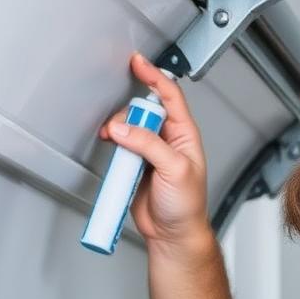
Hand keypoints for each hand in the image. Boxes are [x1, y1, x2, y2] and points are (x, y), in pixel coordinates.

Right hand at [99, 53, 209, 249]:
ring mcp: (149, 153)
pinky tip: (112, 151)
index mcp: (185, 135)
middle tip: (123, 128)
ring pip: (128, 128)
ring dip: (118, 131)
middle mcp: (167, 141)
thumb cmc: (187, 206)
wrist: (172, 234)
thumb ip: (149, 145)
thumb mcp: (174, 170)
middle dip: (129, 113)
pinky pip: (120, 148)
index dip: (154, 78)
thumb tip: (124, 128)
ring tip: (114, 141)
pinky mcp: (134, 166)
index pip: (170, 97)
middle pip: (143, 111)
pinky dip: (112, 146)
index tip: (138, 63)